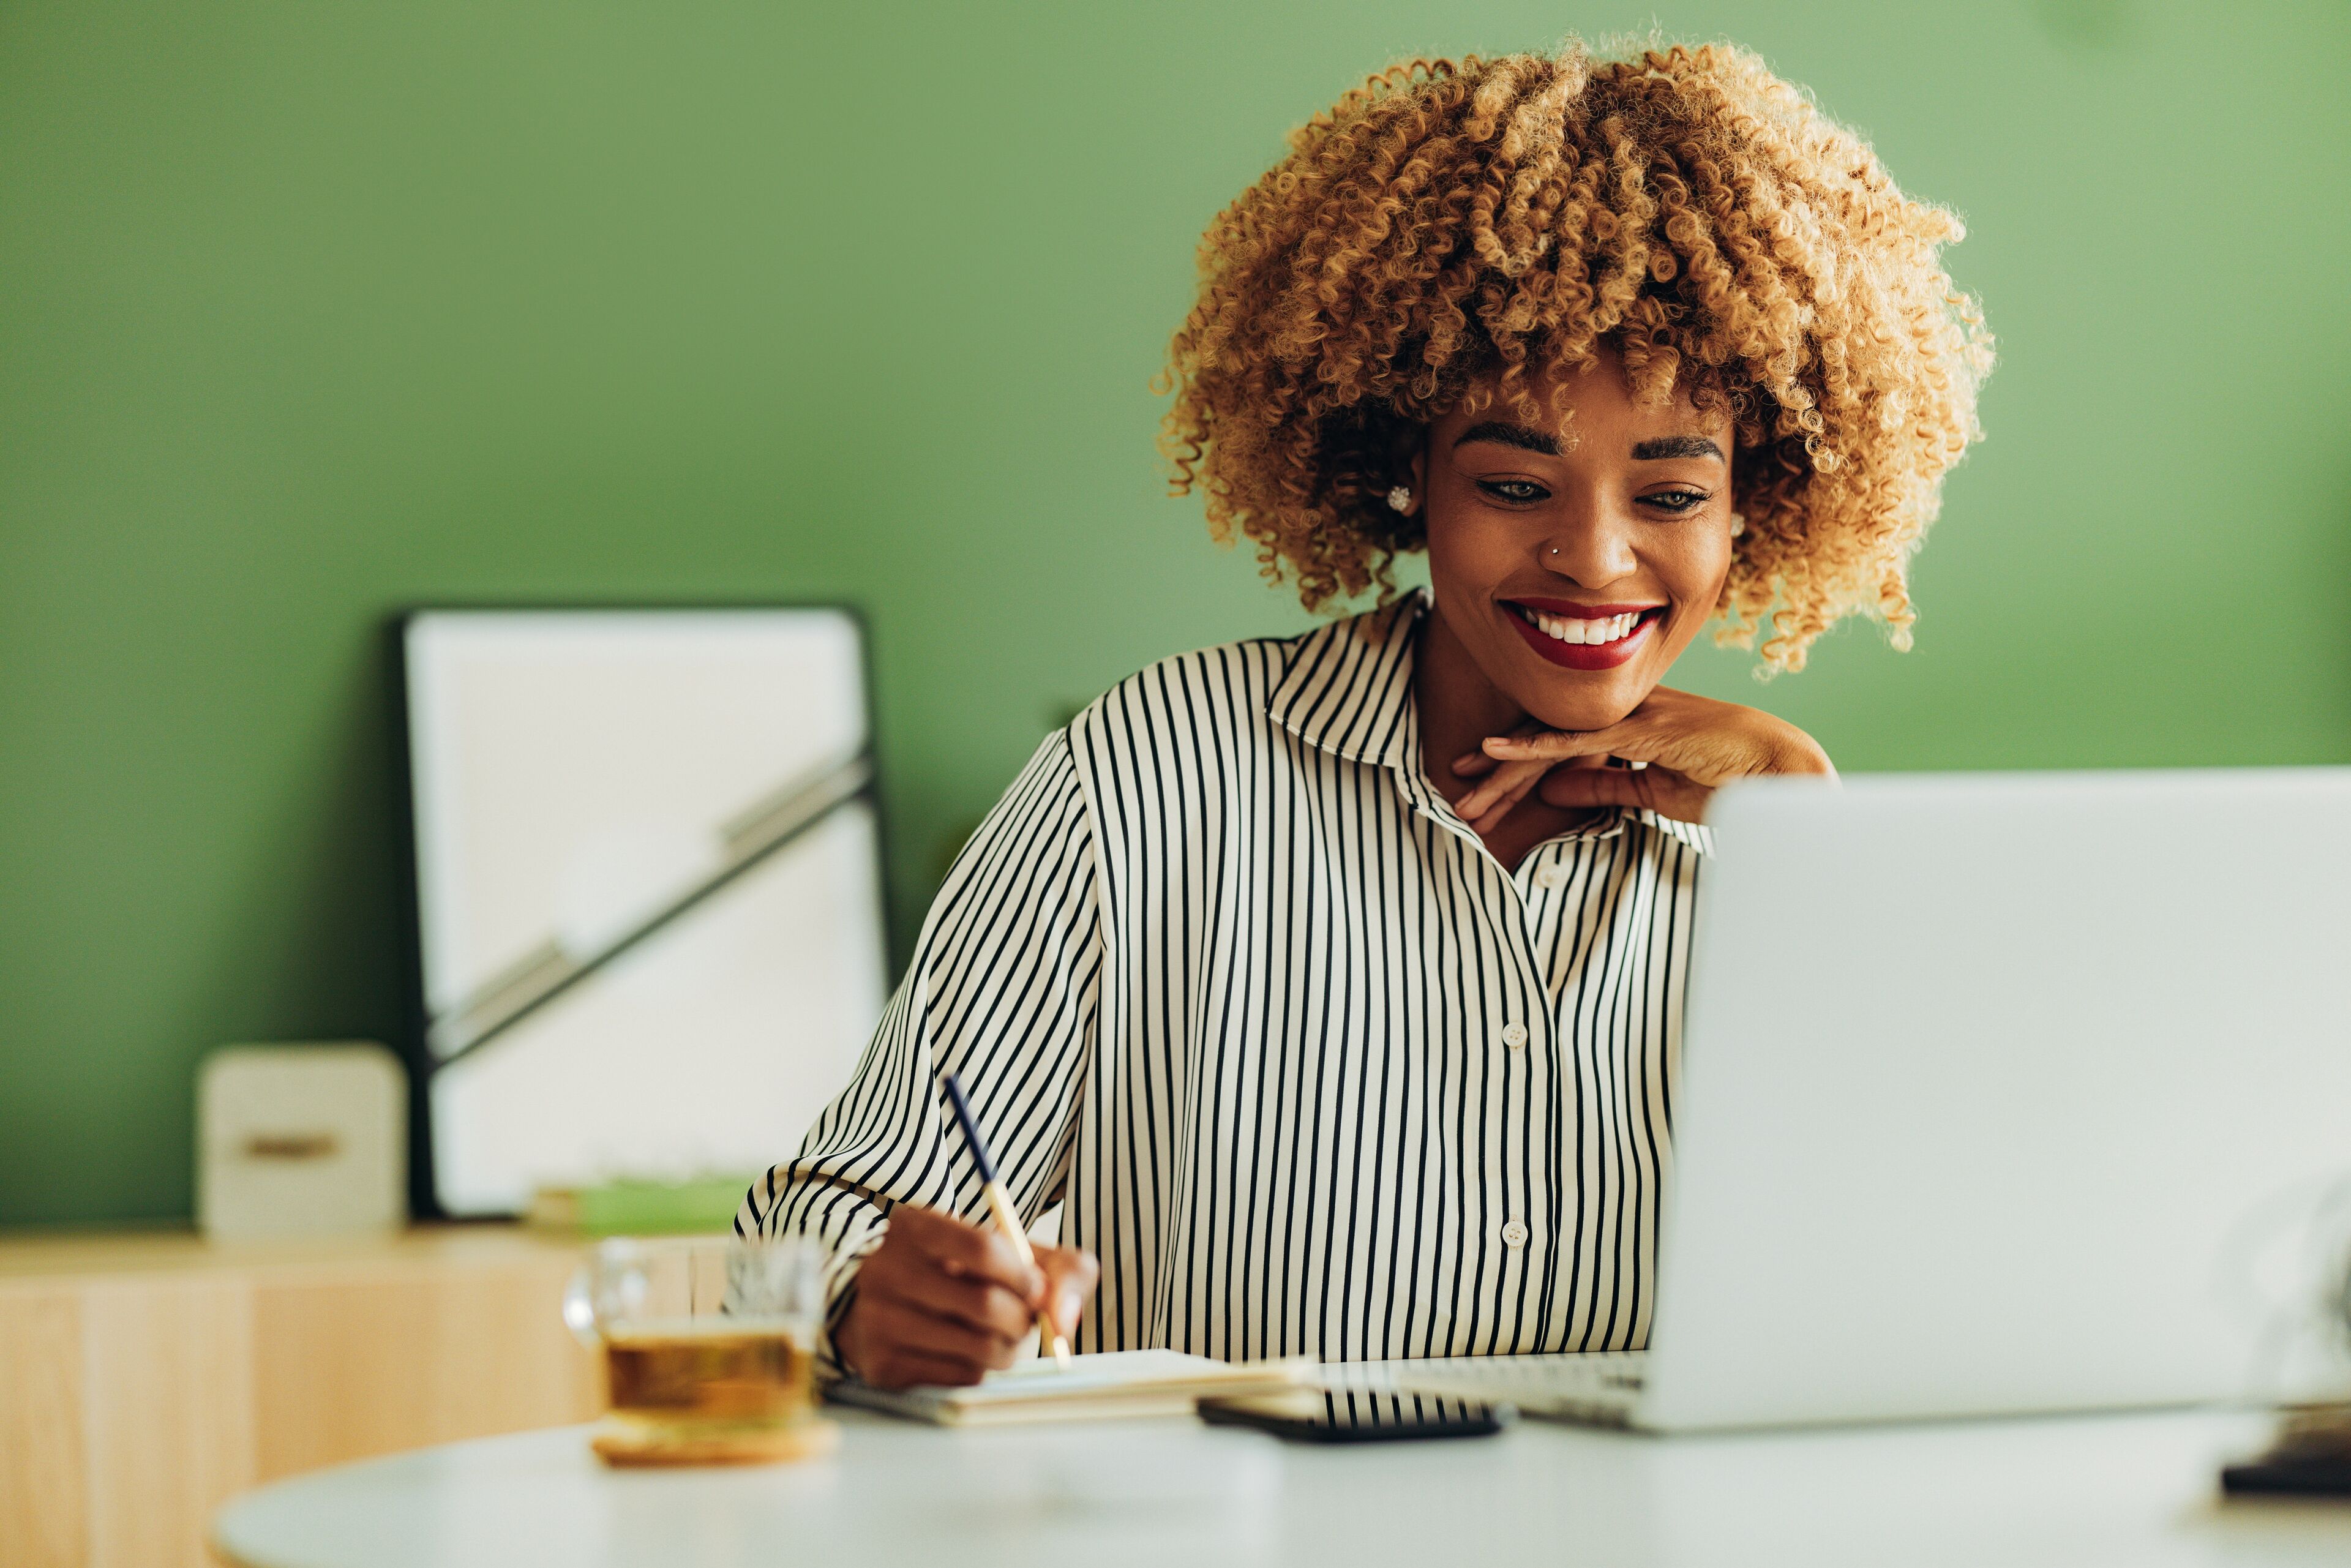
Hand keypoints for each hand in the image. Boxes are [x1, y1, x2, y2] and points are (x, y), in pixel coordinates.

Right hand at [835, 1204, 1097, 1389]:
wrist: (894, 1308)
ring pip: (979, 1347)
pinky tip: (968, 1350)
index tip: (1035, 1289)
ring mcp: (879, 1320)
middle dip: (1022, 1319)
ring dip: (1008, 1349)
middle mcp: (887, 1270)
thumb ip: (1061, 1271)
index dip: (1023, 1275)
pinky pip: (962, 1376)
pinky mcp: (883, 1365)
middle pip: (985, 1304)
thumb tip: (1065, 1319)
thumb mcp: (1011, 1254)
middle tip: (1023, 1320)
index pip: (983, 1248)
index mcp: (915, 1228)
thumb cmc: (965, 1275)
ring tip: (1000, 1336)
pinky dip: (982, 1368)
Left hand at [1450, 687, 1834, 827]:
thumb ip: (1603, 788)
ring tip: (1467, 791)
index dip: (1518, 758)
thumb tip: (1553, 793)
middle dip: (1499, 764)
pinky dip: (1534, 745)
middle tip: (1457, 785)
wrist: (1781, 775)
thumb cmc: (1727, 780)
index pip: (1560, 738)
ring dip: (1506, 768)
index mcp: (1628, 723)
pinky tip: (1497, 749)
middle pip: (1546, 734)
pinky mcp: (1644, 729)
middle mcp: (1624, 711)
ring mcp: (1633, 715)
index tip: (1481, 777)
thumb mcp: (1650, 792)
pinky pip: (1578, 738)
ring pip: (1553, 738)